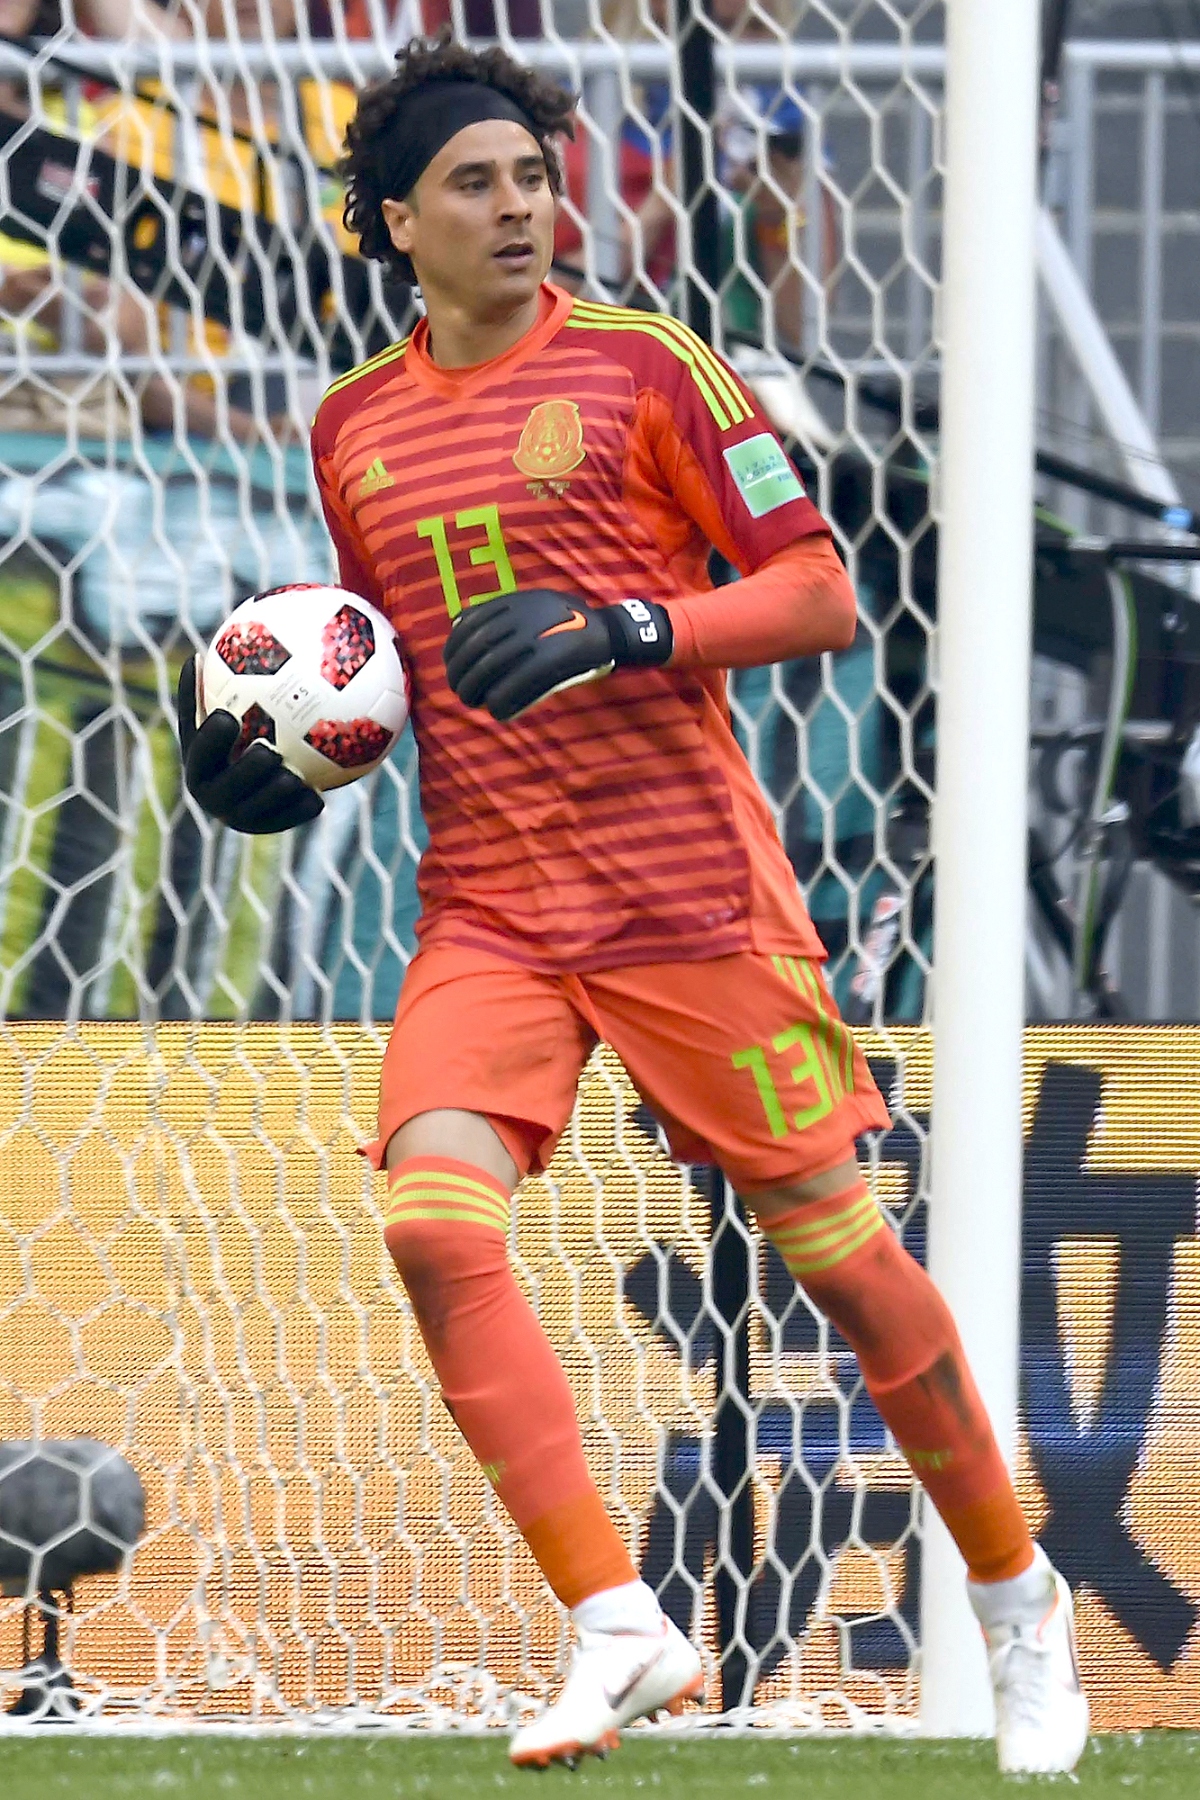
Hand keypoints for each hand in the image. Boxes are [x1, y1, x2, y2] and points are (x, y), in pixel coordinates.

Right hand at [175, 655, 323, 834]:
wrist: (253, 775)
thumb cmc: (235, 731)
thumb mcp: (217, 712)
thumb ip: (204, 693)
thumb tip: (196, 656)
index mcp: (198, 767)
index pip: (199, 754)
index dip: (210, 739)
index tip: (228, 716)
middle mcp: (214, 797)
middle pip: (227, 788)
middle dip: (245, 772)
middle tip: (267, 751)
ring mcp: (240, 817)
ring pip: (257, 810)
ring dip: (275, 795)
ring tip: (293, 777)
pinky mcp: (268, 827)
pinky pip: (285, 821)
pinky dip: (299, 811)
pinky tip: (317, 799)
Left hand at [443, 589, 672, 722]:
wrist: (608, 632)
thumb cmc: (566, 620)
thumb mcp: (531, 602)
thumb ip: (497, 610)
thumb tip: (456, 622)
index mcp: (512, 603)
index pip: (466, 626)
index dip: (452, 651)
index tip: (451, 666)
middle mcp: (518, 618)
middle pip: (473, 651)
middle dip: (460, 675)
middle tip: (462, 691)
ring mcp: (533, 640)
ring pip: (488, 670)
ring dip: (475, 691)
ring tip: (475, 702)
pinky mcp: (548, 662)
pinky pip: (513, 686)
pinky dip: (500, 702)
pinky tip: (498, 711)